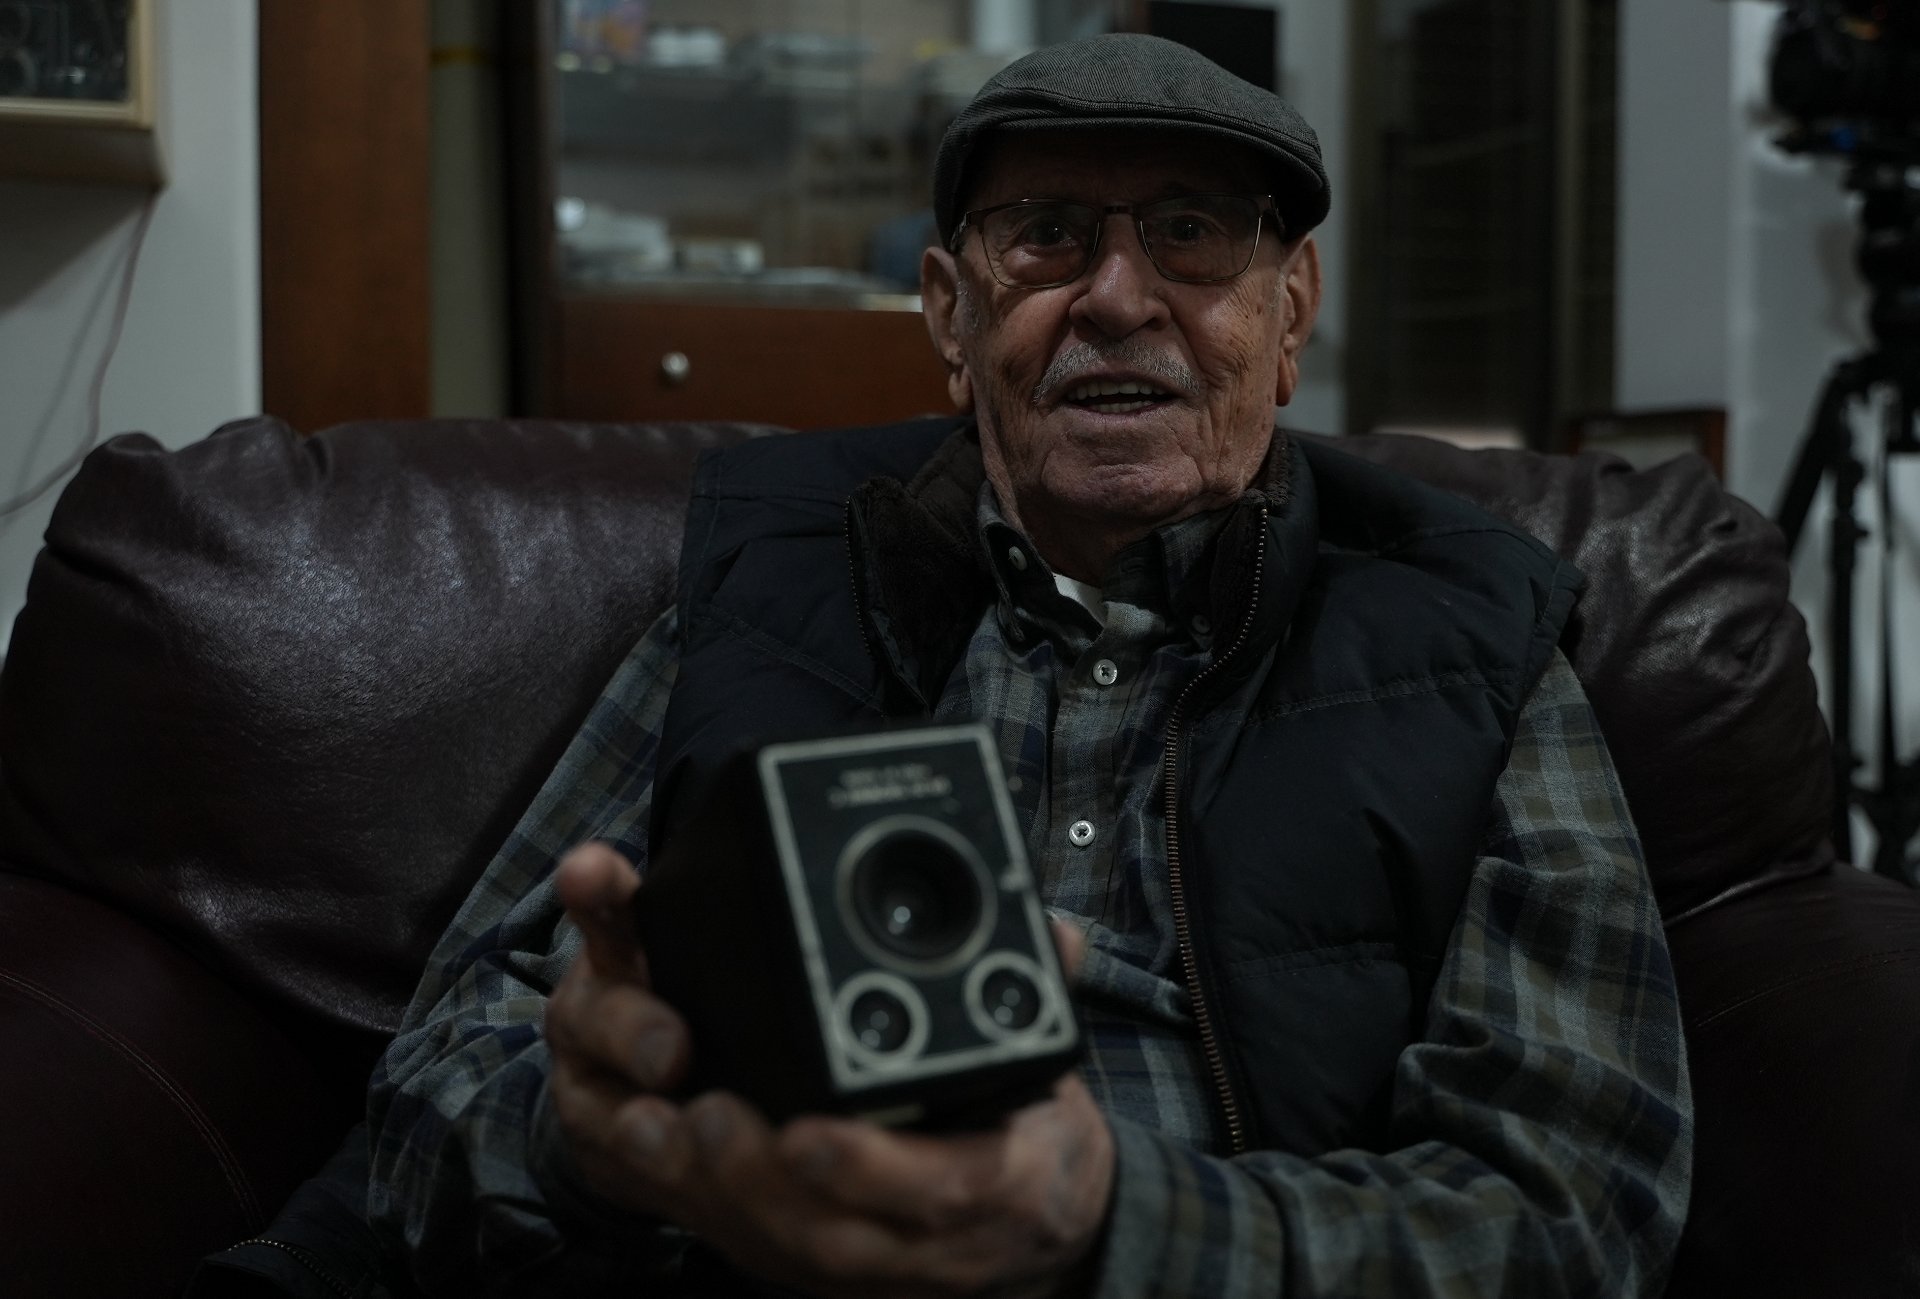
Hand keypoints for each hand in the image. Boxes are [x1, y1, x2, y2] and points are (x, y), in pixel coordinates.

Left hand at [544, 842, 1113, 1296]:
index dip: (874, 1172)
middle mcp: (936, 1245)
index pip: (946, 1189)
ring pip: (784, 1247)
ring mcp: (872, 1266)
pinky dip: (695, 1203)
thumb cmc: (1035, 1130)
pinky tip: (650, 1150)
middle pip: (838, 1237)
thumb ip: (1046, 988)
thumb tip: (1052, 931)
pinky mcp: (818, 1266)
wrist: (1038, 1221)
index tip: (808, 1133)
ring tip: (654, 1123)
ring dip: (711, 1191)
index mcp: (1010, 1184)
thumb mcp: (1055, 1065)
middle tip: (706, 1114)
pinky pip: (753, 1247)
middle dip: (760, 1182)